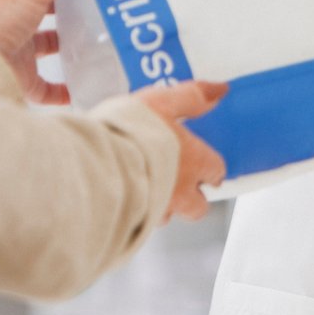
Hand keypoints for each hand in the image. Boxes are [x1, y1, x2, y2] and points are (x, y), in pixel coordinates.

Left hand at [0, 0, 116, 105]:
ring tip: (101, 37)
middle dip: (73, 0)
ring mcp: (14, 45)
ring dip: (72, 41)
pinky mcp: (20, 76)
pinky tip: (87, 83)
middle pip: (46, 1)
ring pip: (48, 42)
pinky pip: (48, 85)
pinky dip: (67, 86)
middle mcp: (8, 12)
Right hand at [133, 80, 229, 220]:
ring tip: (141, 185)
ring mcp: (158, 211)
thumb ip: (191, 97)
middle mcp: (182, 192)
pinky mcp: (134, 224)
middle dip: (192, 198)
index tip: (204, 164)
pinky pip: (141, 221)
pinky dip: (136, 210)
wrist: (94, 162)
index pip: (217, 170)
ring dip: (160, 203)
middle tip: (176, 180)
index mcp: (193, 161)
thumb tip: (219, 90)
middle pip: (198, 207)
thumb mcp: (161, 101)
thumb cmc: (128, 132)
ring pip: (167, 214)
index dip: (210, 167)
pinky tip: (121, 194)